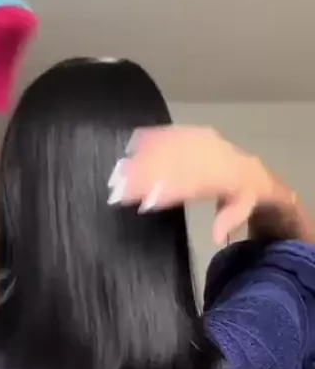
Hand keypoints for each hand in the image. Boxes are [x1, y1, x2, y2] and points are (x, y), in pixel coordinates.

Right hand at [108, 126, 287, 243]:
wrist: (250, 168)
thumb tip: (216, 237)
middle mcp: (210, 154)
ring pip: (167, 147)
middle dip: (144, 176)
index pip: (191, 184)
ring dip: (140, 158)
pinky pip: (171, 131)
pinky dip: (150, 136)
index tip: (144, 203)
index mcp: (223, 175)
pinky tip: (131, 143)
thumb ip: (228, 221)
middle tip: (118, 190)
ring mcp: (200, 140)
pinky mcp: (193, 131)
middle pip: (173, 165)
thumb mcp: (241, 210)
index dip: (167, 193)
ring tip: (118, 172)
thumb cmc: (241, 196)